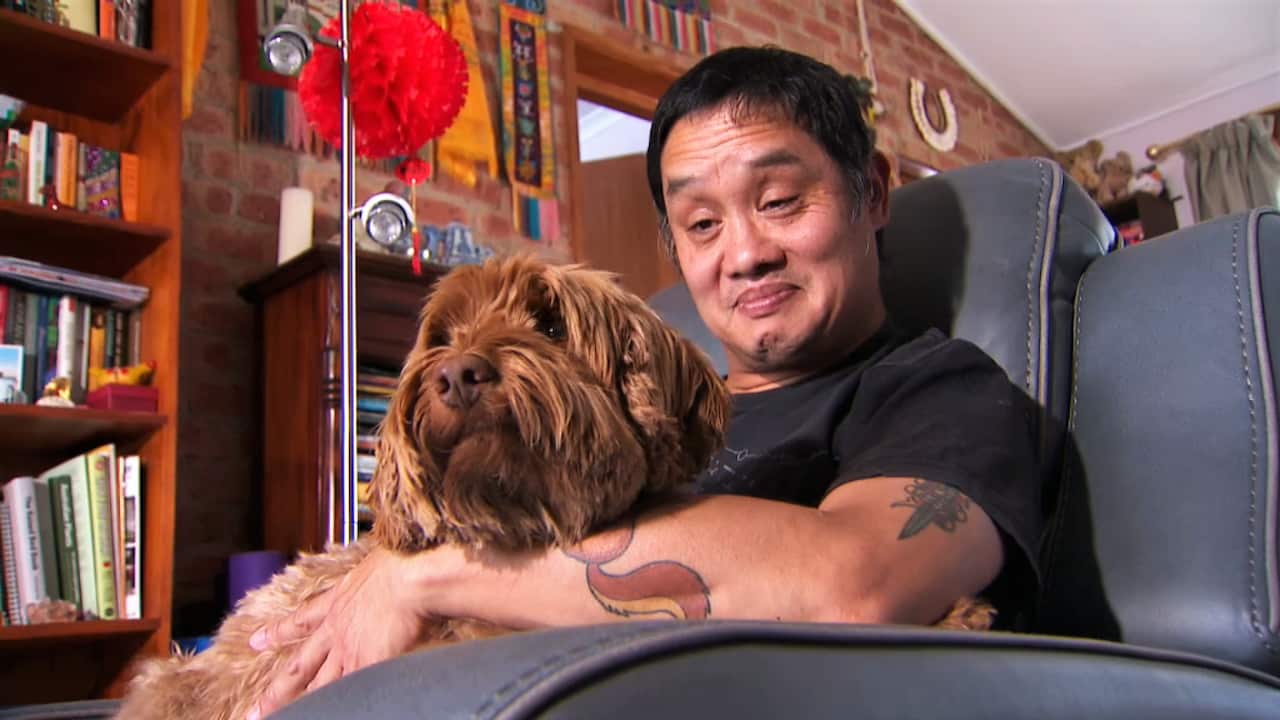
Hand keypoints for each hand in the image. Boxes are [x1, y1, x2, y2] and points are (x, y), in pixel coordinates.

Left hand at [246, 546, 428, 718]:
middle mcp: (337, 632)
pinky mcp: (367, 666)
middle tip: (254, 710)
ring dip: (304, 705)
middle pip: (300, 667)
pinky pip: (351, 692)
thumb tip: (378, 570)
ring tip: (284, 719)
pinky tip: (339, 711)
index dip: (277, 632)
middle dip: (276, 691)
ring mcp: (350, 653)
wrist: (408, 580)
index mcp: (336, 605)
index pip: (300, 621)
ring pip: (321, 686)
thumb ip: (368, 578)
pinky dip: (343, 703)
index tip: (255, 642)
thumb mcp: (370, 566)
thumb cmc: (398, 565)